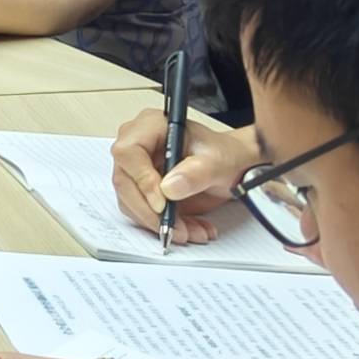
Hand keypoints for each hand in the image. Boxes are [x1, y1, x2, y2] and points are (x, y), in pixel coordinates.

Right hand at [111, 106, 251, 243]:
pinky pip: (141, 211)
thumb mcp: (216, 161)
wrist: (233, 165)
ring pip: (130, 201)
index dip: (141, 179)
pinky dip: (163, 225)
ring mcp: (138, 167)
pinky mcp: (143, 188)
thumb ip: (195, 173)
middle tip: (175, 228)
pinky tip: (188, 228)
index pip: (129, 152)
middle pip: (125, 181)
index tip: (162, 203)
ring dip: (158, 222)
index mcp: (151, 126)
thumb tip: (168, 189)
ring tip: (190, 231)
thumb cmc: (224, 154)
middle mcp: (139, 145)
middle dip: (150, 211)